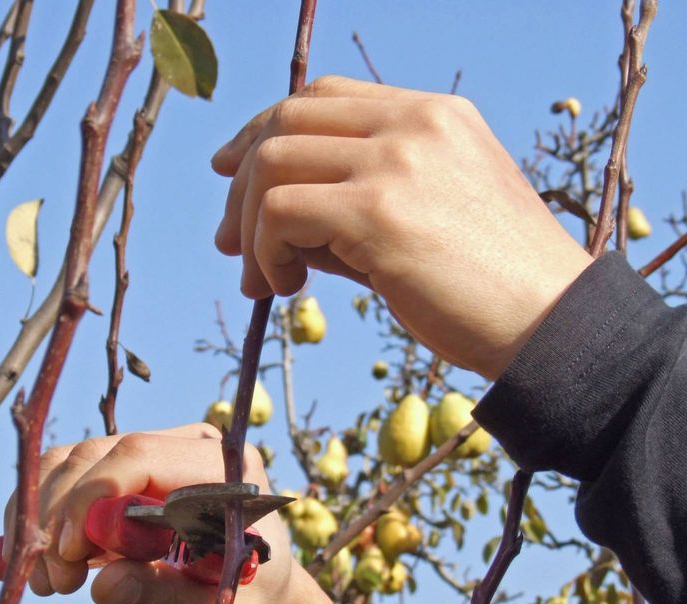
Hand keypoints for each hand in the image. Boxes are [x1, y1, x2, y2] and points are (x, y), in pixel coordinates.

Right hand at [3, 423, 341, 603]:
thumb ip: (168, 601)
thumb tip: (105, 586)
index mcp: (225, 470)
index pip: (142, 455)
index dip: (93, 497)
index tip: (70, 555)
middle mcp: (188, 449)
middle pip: (99, 455)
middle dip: (62, 516)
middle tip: (56, 582)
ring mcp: (157, 457)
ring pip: (73, 463)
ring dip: (44, 518)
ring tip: (51, 582)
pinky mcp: (129, 477)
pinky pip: (69, 480)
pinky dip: (43, 518)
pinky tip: (41, 566)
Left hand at [213, 75, 593, 378]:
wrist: (550, 327)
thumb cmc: (490, 288)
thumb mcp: (424, 225)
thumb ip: (354, 207)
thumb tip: (274, 221)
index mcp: (432, 116)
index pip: (322, 99)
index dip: (263, 131)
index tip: (232, 173)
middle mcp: (414, 123)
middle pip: (284, 121)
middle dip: (240, 184)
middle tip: (229, 244)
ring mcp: (398, 161)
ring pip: (271, 162)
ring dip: (248, 227)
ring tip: (262, 280)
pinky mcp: (380, 211)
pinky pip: (280, 211)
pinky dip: (264, 250)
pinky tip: (285, 287)